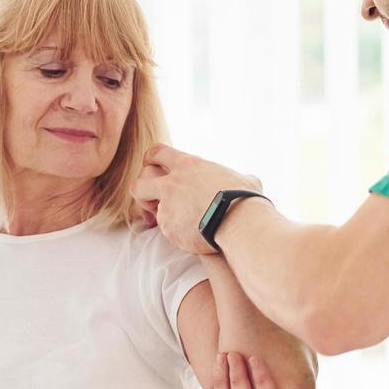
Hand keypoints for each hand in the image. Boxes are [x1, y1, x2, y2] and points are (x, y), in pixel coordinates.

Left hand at [132, 144, 262, 255]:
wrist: (239, 222)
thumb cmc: (245, 199)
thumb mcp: (243, 180)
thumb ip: (236, 178)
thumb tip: (248, 181)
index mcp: (188, 166)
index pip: (158, 152)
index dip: (151, 159)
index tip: (151, 166)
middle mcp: (172, 184)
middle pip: (140, 182)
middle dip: (142, 192)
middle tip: (152, 200)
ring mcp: (167, 206)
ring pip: (151, 210)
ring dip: (160, 215)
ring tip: (177, 222)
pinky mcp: (168, 228)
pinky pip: (165, 229)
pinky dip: (175, 232)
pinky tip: (190, 235)